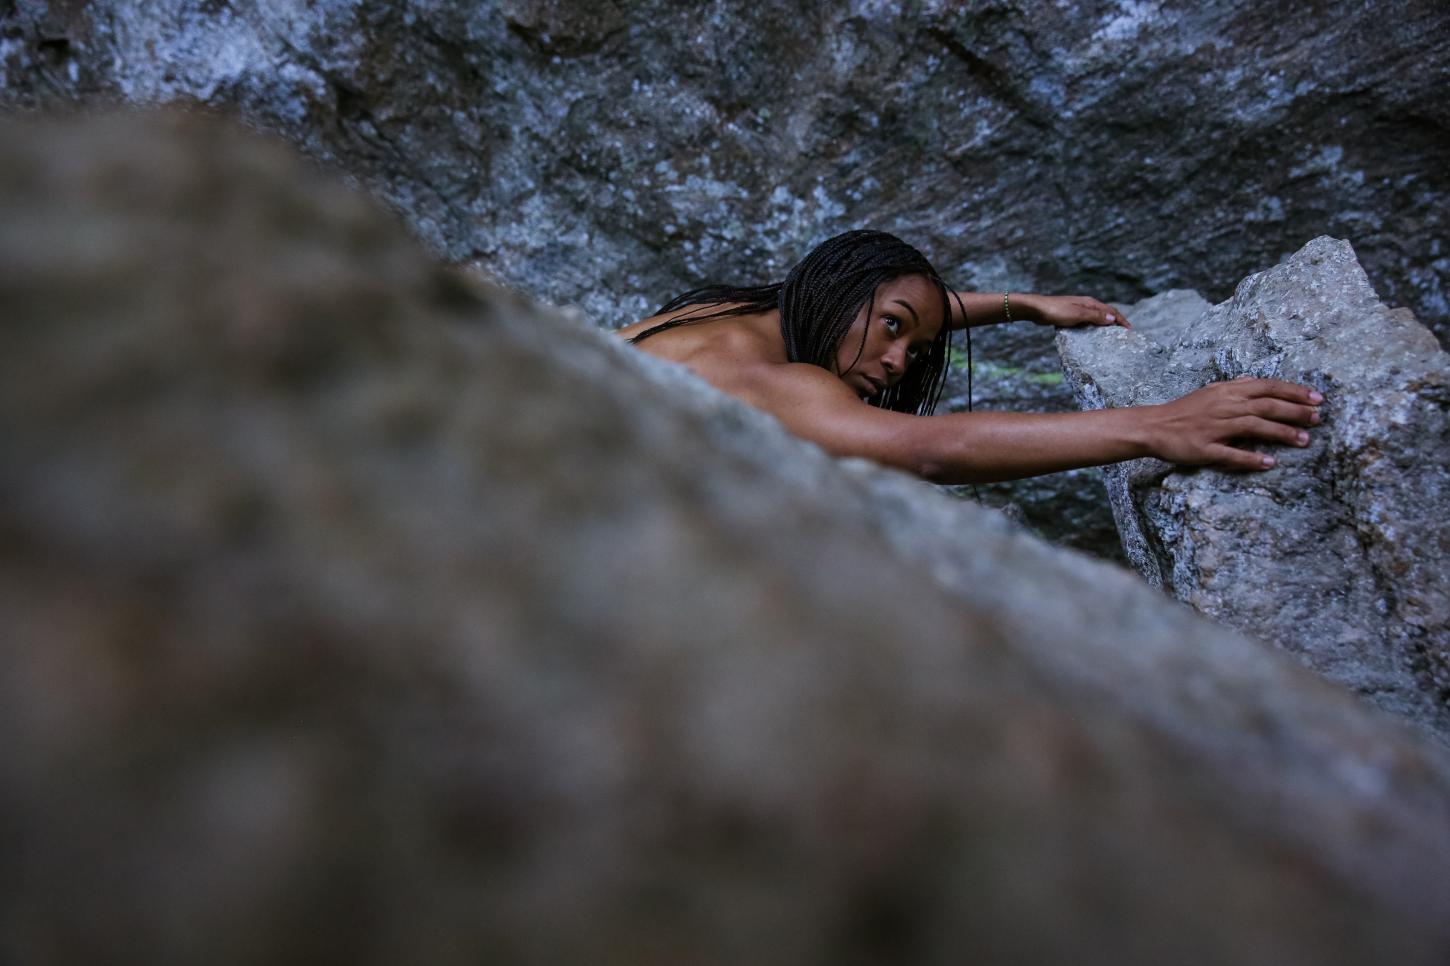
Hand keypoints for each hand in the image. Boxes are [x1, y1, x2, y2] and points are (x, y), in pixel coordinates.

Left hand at [1018, 293, 1129, 328]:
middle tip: (1124, 332)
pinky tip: (1092, 334)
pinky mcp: (1070, 315)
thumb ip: (1095, 316)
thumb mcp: (1078, 314)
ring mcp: (1078, 309)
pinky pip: (1087, 321)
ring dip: (1105, 324)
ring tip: (1111, 334)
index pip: (1111, 311)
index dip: (1121, 319)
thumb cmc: (1056, 311)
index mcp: (1090, 303)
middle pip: (1105, 312)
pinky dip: (1094, 326)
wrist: (1036, 309)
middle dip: (1116, 321)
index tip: (1129, 329)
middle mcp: (1086, 304)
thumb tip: (1113, 317)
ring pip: (1096, 317)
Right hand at [1143, 377, 1322, 470]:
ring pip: (1255, 428)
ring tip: (1304, 441)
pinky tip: (1269, 463)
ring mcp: (1215, 428)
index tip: (1317, 399)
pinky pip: (1231, 454)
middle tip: (1319, 419)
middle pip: (1267, 406)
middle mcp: (1225, 406)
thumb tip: (1254, 380)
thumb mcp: (1210, 391)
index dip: (1295, 392)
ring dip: (1281, 434)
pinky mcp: (1205, 448)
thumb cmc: (1184, 410)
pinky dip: (1251, 458)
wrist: (1153, 426)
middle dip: (1296, 412)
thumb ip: (1235, 386)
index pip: (1268, 387)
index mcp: (1228, 391)